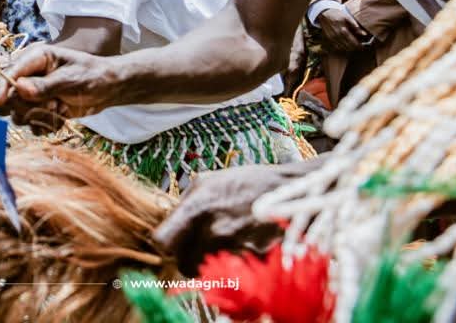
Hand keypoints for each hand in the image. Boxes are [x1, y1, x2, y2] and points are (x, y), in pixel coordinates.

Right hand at [0, 43, 115, 122]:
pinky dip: (47, 125)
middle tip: (53, 104)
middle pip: (12, 97)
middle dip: (31, 106)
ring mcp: (35, 94)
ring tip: (59, 109)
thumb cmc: (92, 75)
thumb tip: (20, 89)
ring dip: (40, 117)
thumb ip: (45, 86)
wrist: (109, 89)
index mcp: (36, 59)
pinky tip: (62, 117)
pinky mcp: (41, 109)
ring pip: (20, 113)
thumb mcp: (71, 79)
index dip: (2, 86)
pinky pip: (33, 124)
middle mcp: (31, 76)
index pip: (11, 72)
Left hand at [153, 162, 303, 274]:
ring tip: (223, 246)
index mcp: (197, 209)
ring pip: (208, 274)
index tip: (170, 242)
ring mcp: (236, 249)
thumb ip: (183, 204)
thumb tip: (167, 222)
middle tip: (199, 247)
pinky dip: (234, 268)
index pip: (162, 242)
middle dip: (188, 259)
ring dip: (210, 265)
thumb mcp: (208, 181)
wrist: (293, 192)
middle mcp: (214, 232)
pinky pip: (233, 275)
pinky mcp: (255, 263)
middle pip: (184, 265)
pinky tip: (242, 249)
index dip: (164, 244)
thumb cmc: (248, 183)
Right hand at [316, 7, 370, 51]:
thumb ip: (356, 26)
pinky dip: (342, 47)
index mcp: (343, 30)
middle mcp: (337, 36)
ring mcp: (332, 38)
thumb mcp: (348, 18)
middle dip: (354, 48)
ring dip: (348, 48)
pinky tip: (345, 45)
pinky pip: (336, 47)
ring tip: (353, 46)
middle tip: (359, 47)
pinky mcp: (329, 39)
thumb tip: (364, 34)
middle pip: (348, 46)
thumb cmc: (337, 14)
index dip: (359, 46)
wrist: (324, 13)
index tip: (363, 46)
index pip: (353, 42)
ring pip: (342, 48)